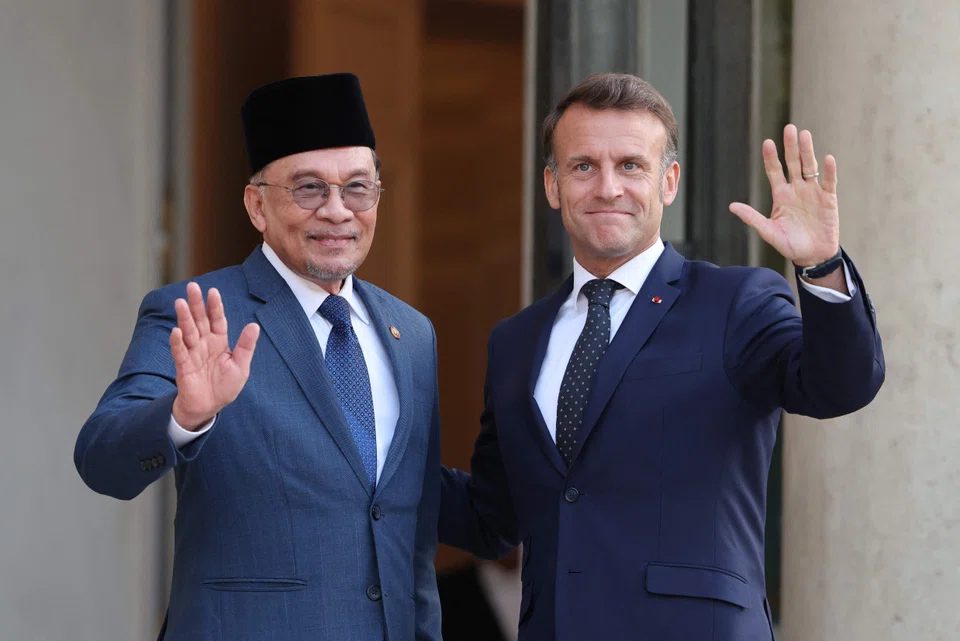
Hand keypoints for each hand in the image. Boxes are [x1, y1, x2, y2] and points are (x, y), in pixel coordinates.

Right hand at [170, 282, 259, 429]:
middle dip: (196, 304)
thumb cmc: (225, 386)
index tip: (213, 291)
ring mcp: (193, 353)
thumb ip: (246, 346)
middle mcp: (204, 344)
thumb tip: (254, 325)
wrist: (210, 406)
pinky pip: (180, 352)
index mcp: (219, 341)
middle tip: (192, 286)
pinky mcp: (183, 366)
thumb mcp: (241, 366)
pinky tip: (175, 331)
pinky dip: (177, 343)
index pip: (217, 320)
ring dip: (184, 318)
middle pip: (200, 321)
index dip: (215, 306)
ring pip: (188, 332)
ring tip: (180, 303)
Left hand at [729, 124, 839, 266]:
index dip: (771, 157)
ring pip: (810, 167)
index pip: (774, 171)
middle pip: (793, 163)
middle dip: (790, 146)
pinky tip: (827, 158)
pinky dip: (828, 171)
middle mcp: (796, 189)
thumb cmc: (789, 244)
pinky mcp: (828, 199)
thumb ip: (751, 218)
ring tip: (805, 134)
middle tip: (789, 128)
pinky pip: (828, 182)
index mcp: (780, 195)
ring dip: (807, 151)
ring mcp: (813, 192)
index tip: (767, 142)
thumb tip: (731, 206)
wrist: (811, 256)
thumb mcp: (768, 231)